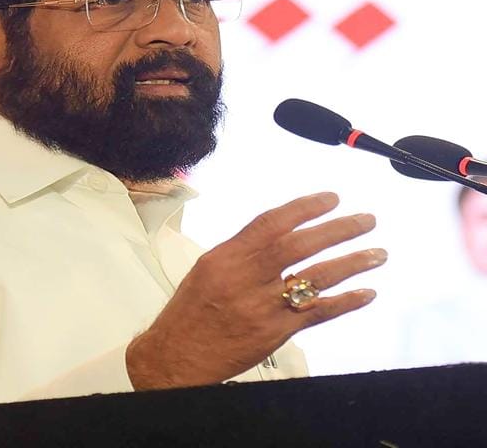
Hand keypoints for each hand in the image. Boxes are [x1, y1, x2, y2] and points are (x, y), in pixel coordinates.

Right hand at [126, 192, 385, 388]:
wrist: (177, 358)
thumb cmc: (191, 311)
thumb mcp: (208, 269)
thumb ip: (242, 251)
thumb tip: (281, 233)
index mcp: (225, 257)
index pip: (270, 224)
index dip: (304, 208)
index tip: (331, 199)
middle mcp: (244, 279)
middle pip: (298, 246)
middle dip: (337, 230)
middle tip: (366, 220)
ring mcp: (262, 307)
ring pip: (315, 278)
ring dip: (351, 263)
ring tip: (379, 253)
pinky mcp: (275, 334)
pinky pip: (317, 314)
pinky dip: (345, 302)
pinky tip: (366, 293)